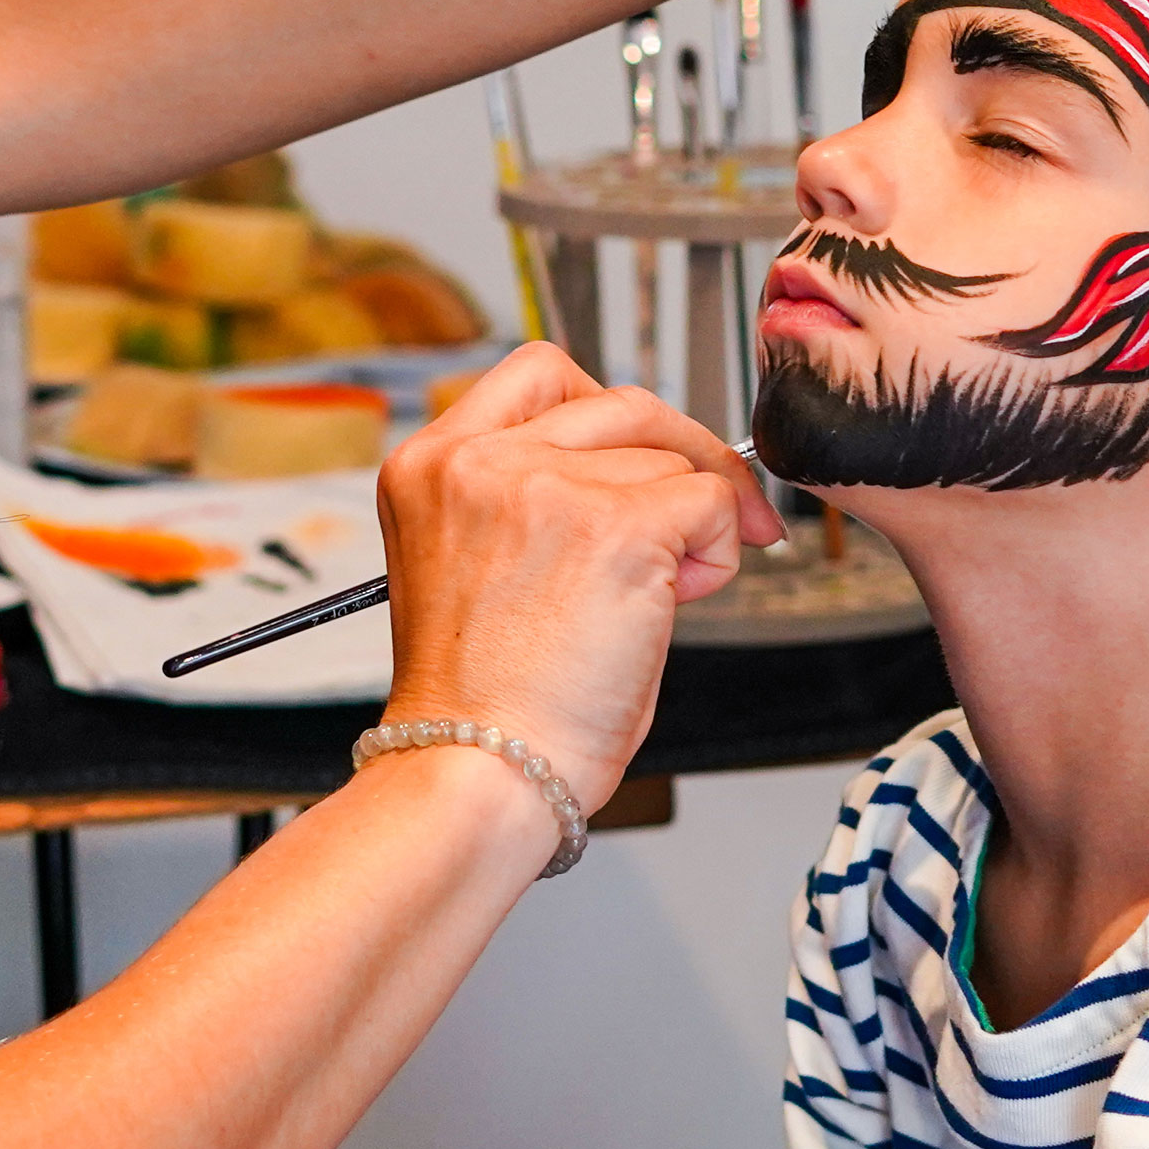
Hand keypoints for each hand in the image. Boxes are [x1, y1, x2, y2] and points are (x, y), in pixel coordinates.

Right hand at [374, 344, 781, 807]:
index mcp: (429, 466)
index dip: (606, 414)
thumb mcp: (475, 570)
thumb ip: (536, 502)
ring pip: (668, 457)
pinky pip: (709, 503)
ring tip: (665, 594)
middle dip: (678, 452)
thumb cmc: (483, 707)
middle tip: (706, 514)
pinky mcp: (618, 527)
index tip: (637, 458)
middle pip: (620, 401)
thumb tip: (643, 482)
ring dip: (691, 518)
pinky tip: (682, 599)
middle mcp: (478, 461)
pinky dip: (720, 549)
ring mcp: (547, 487)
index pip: (539, 376)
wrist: (478, 773)